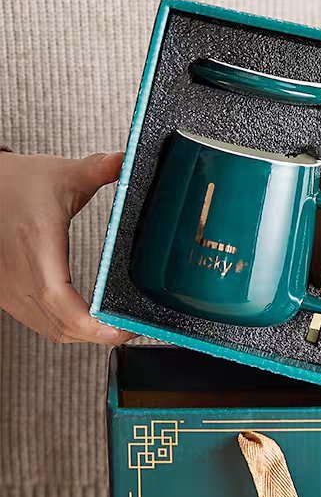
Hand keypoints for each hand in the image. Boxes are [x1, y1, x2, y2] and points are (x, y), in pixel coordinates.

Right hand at [0, 151, 134, 343]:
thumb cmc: (15, 183)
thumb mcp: (60, 174)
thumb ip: (98, 169)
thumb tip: (127, 160)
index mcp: (36, 245)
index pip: (61, 301)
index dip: (93, 325)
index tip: (122, 328)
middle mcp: (18, 273)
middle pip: (61, 326)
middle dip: (101, 335)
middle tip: (132, 328)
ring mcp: (9, 288)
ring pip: (51, 331)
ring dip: (85, 336)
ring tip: (117, 327)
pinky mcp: (8, 294)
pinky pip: (41, 324)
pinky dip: (68, 329)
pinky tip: (89, 322)